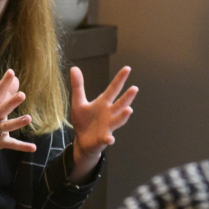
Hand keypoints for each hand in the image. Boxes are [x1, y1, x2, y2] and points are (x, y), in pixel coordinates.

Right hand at [0, 69, 38, 160]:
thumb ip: (6, 93)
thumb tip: (16, 79)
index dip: (4, 82)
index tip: (11, 72)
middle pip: (3, 109)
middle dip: (12, 102)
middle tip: (22, 95)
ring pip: (7, 126)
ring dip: (17, 122)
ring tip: (28, 118)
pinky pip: (12, 144)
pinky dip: (22, 146)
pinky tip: (33, 147)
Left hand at [69, 65, 136, 180]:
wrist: (82, 140)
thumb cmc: (83, 120)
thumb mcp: (78, 102)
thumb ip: (78, 86)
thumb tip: (74, 68)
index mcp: (103, 103)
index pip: (113, 89)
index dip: (120, 79)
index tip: (127, 68)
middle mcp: (109, 113)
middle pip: (120, 104)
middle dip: (127, 97)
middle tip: (134, 89)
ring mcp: (108, 126)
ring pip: (118, 120)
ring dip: (123, 116)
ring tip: (129, 110)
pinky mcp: (103, 138)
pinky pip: (107, 138)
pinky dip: (109, 138)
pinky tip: (110, 139)